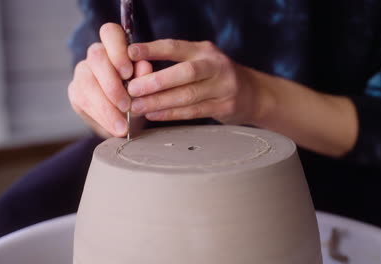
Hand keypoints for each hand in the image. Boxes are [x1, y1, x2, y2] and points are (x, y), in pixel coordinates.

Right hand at [68, 23, 152, 137]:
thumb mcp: (147, 88)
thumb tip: (145, 65)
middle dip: (112, 83)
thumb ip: (145, 76)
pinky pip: (84, 102)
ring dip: (107, 107)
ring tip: (123, 126)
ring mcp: (83, 72)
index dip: (117, 50)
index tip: (128, 73)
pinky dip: (102, 117)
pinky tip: (114, 129)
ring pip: (88, 82)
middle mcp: (96, 55)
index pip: (110, 32)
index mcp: (116, 46)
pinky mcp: (75, 92)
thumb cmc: (140, 97)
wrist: (129, 121)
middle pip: (97, 57)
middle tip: (127, 105)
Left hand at [127, 39, 259, 123]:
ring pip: (188, 95)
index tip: (129, 53)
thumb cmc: (215, 77)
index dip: (152, 49)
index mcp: (204, 50)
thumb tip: (136, 67)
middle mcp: (215, 66)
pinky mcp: (224, 106)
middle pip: (185, 72)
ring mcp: (222, 87)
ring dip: (159, 102)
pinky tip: (154, 115)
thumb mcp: (200, 61)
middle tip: (133, 89)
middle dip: (156, 81)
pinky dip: (171, 114)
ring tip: (137, 106)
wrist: (252, 93)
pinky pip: (193, 111)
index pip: (175, 47)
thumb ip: (175, 62)